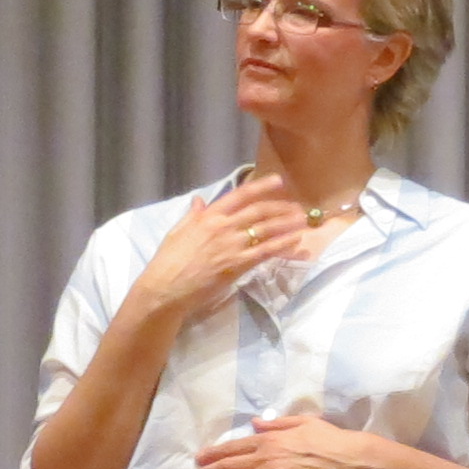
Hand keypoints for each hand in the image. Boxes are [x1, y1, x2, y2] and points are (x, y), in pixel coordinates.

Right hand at [127, 174, 303, 328]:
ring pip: (266, 230)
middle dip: (280, 207)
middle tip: (296, 207)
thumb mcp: (177, 231)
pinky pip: (265, 251)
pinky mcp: (237, 264)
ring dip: (287, 224)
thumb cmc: (168, 261)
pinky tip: (295, 241)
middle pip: (259, 211)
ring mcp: (232, 245)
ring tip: (302, 221)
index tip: (278, 181)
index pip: (240, 195)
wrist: (166, 288)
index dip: (261, 186)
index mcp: (208, 216)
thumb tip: (199, 200)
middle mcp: (223, 226)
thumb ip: (192, 214)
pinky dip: (283, 245)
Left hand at [192, 413, 377, 468]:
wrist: (351, 461)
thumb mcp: (304, 422)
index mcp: (270, 439)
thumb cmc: (331, 440)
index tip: (197, 459)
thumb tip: (255, 423)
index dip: (212, 454)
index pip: (233, 447)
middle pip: (228, 467)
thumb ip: (277, 423)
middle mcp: (265, 458)